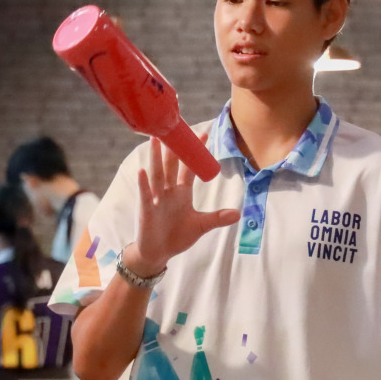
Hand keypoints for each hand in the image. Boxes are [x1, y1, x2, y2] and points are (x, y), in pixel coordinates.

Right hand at [124, 138, 238, 276]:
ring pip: (157, 174)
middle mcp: (168, 191)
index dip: (195, 153)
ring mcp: (156, 199)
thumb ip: (217, 218)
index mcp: (181, 192)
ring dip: (156, 158)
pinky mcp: (146, 209)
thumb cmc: (177, 237)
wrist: (159, 253)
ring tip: (156, 139)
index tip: (203, 134)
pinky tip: (142, 170)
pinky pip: (145, 194)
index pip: (189, 168)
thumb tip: (238, 214)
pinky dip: (143, 183)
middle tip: (174, 126)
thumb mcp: (200, 226)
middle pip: (171, 165)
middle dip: (174, 147)